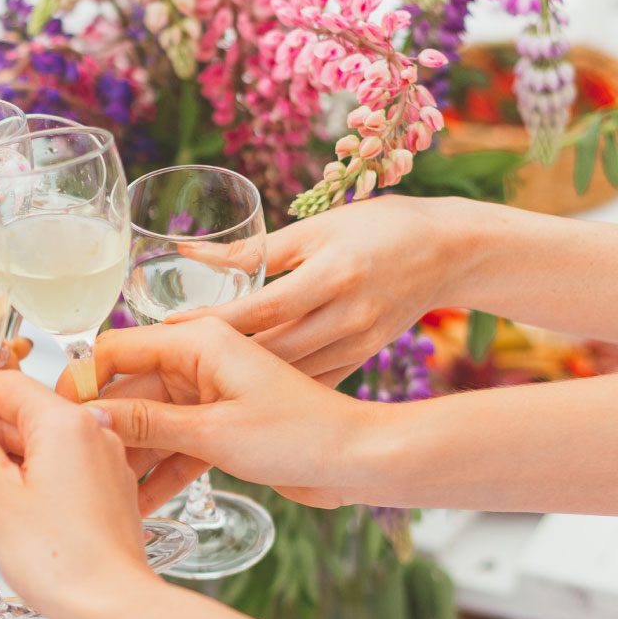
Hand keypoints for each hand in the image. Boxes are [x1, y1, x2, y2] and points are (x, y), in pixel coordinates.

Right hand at [0, 373, 156, 618]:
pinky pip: (51, 479)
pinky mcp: (103, 494)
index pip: (0, 387)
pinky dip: (17, 496)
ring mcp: (100, 464)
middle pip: (12, 423)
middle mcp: (89, 433)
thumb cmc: (64, 558)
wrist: (113, 608)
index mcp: (64, 421)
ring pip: (29, 455)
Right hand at [87, 318, 371, 510]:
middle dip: (100, 425)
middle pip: (127, 388)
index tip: (54, 413)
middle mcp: (197, 361)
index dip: (81, 379)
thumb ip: (147, 421)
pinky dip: (159, 469)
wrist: (357, 461)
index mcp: (197, 342)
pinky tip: (137, 501)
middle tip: (67, 461)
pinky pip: (175, 443)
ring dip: (128, 454)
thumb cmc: (299, 434)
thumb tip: (90, 416)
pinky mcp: (218, 424)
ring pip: (148, 421)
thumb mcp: (213, 431)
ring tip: (96, 487)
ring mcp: (207, 394)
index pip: (115, 348)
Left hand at [169, 195, 456, 385]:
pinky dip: (276, 386)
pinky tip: (239, 392)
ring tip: (192, 383)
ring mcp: (359, 343)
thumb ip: (256, 249)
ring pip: (290, 371)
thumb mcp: (317, 227)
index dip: (216, 320)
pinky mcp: (363, 358)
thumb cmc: (379, 227)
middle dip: (219, 360)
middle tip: (169, 365)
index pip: (264, 307)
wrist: (450, 251)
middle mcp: (348, 315)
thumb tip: (190, 255)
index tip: (170, 327)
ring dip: (243, 380)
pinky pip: (311, 380)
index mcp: (334, 274)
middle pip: (274, 349)